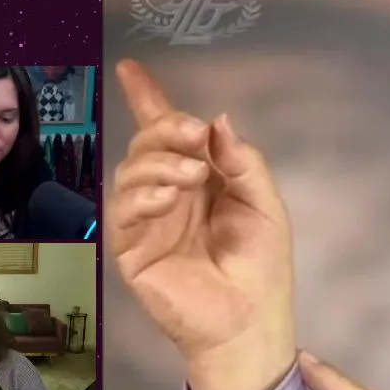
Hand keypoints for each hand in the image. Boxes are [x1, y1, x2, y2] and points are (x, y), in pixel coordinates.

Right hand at [107, 60, 295, 389]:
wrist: (251, 320)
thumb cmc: (261, 268)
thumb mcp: (265, 204)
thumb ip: (243, 162)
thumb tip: (217, 121)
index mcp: (200, 180)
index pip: (168, 135)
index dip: (150, 101)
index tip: (133, 69)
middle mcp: (169, 195)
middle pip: (148, 144)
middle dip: (166, 129)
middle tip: (193, 135)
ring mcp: (148, 222)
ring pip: (132, 171)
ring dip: (159, 162)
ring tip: (192, 175)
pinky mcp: (133, 250)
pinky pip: (125, 211)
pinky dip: (145, 195)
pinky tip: (170, 197)